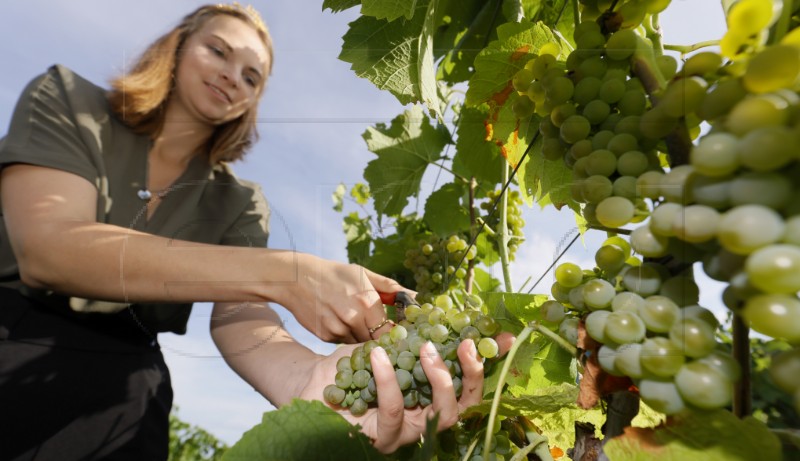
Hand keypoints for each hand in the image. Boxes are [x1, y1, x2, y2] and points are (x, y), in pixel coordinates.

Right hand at [275, 253, 409, 342]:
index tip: (399, 333)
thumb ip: (390, 287)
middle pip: (376, 341)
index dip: (396, 335)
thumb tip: (415, 297)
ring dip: (363, 337)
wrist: (297, 278)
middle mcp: (353, 319)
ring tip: (355, 320)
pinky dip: (347, 336)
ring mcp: (338, 330)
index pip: (391, 331)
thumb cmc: (335, 274)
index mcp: (367, 302)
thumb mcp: (364, 274)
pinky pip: (345, 342)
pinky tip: (341, 321)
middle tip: (379, 329)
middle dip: (380, 337)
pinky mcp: (326, 337)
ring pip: (360, 343)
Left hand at [299, 333, 514, 453]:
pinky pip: (393, 411)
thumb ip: (427, 334)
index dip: (490, 362)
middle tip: (464, 343)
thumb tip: (463, 315)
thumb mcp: (397, 341)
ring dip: (437, 378)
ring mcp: (407, 432)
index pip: (472, 383)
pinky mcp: (382, 438)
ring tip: (424, 348)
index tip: (504, 336)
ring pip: (439, 415)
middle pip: (465, 406)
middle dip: (471, 374)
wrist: (317, 378)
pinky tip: (379, 355)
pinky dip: (388, 380)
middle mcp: (427, 418)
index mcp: (434, 395)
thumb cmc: (360, 362)